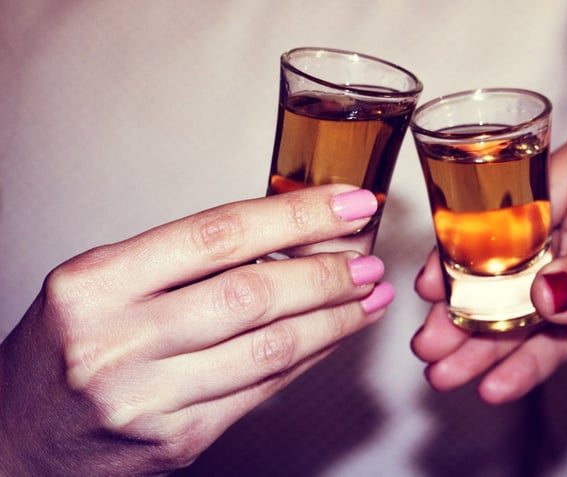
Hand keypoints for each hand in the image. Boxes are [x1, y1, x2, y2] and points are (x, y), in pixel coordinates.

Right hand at [0, 185, 394, 475]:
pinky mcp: (176, 441)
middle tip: (368, 256)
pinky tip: (335, 334)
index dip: (295, 215)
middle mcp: (117, 340)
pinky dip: (309, 357)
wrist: (17, 437)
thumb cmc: (66, 349)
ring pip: (269, 346)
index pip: (217, 234)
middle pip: (252, 293)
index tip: (347, 203)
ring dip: (333, 317)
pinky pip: (263, 390)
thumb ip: (183, 260)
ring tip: (370, 295)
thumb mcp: (105, 285)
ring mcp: (147, 397)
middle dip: (326, 271)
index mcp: (95, 283)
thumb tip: (287, 233)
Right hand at [412, 126, 566, 473]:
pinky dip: (519, 364)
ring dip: (480, 341)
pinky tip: (493, 386)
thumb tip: (542, 293)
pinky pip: (541, 340)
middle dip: (467, 301)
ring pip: (515, 305)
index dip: (474, 242)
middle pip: (502, 258)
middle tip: (430, 337)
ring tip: (445, 372)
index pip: (516, 201)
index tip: (439, 279)